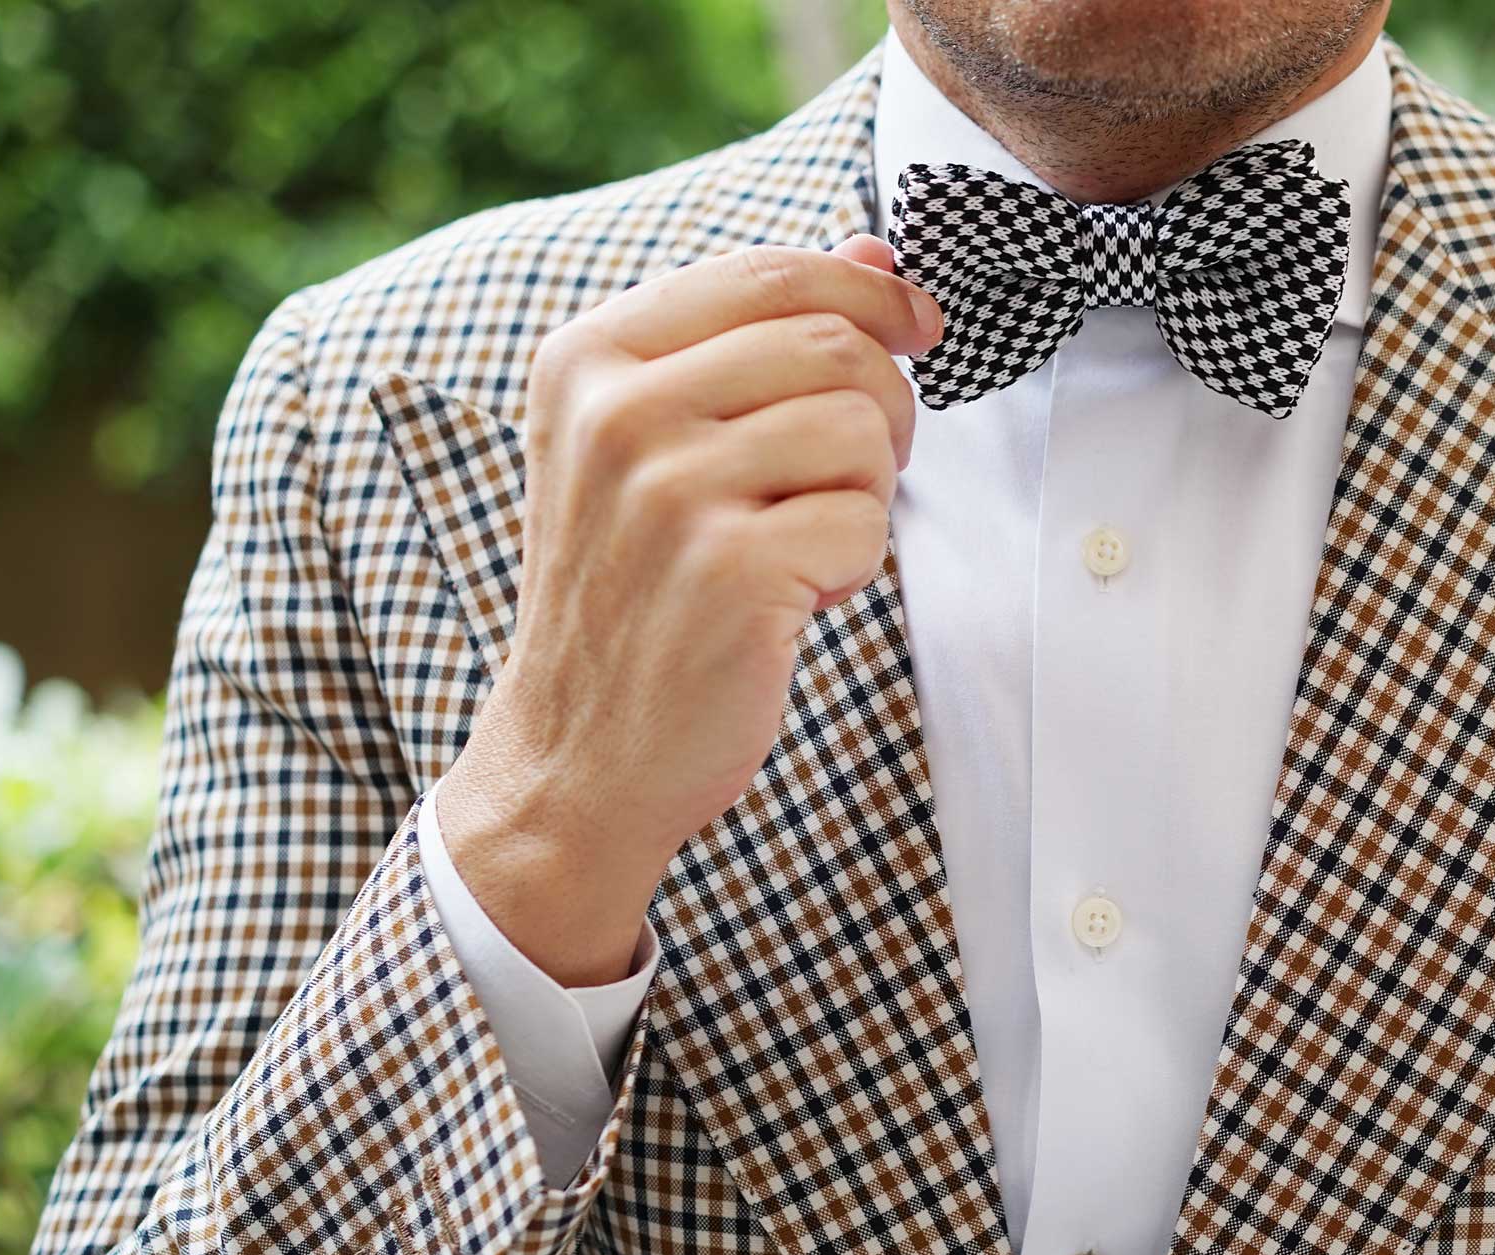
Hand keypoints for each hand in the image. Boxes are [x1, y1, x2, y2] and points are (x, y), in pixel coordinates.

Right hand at [436, 233, 941, 984]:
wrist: (578, 756)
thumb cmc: (634, 595)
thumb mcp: (657, 445)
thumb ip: (755, 341)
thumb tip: (876, 257)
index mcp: (590, 357)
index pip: (770, 274)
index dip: (870, 296)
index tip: (915, 329)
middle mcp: (617, 410)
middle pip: (836, 345)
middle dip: (884, 410)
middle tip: (851, 479)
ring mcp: (668, 490)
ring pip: (862, 430)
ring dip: (864, 497)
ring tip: (800, 546)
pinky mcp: (728, 570)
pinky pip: (864, 526)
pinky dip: (851, 569)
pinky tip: (790, 599)